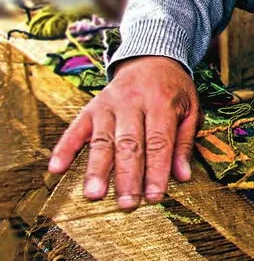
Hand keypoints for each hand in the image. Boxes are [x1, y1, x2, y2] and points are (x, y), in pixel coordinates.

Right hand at [48, 56, 199, 208]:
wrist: (152, 57)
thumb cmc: (173, 90)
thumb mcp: (191, 109)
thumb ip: (185, 142)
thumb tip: (183, 176)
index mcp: (162, 103)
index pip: (158, 142)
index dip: (156, 170)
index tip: (155, 196)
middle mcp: (133, 102)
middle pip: (129, 143)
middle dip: (128, 176)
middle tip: (127, 203)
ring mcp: (109, 104)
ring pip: (103, 139)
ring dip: (97, 169)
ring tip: (94, 194)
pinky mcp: (91, 106)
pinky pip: (76, 128)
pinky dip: (65, 148)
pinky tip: (56, 169)